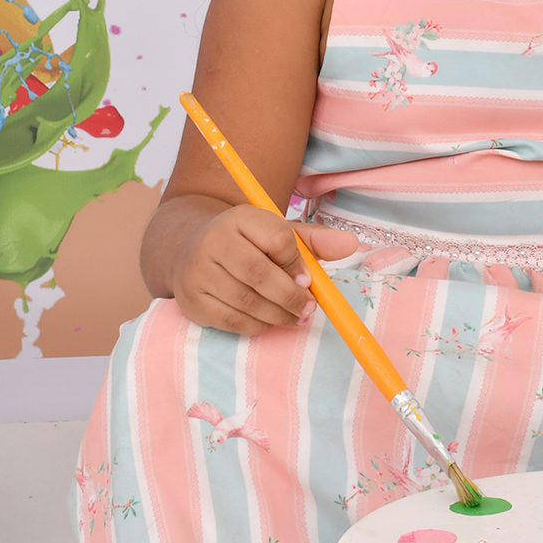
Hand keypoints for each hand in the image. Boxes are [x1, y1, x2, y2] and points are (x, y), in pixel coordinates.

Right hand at [172, 207, 357, 334]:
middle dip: (291, 296)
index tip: (308, 280)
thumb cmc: (247, 244)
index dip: (297, 264)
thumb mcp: (278, 233)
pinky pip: (232, 321)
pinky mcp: (191, 302)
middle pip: (259, 273)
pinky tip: (269, 320)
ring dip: (278, 315)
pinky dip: (257, 325)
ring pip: (246, 301)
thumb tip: (351, 243)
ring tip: (294, 317)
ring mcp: (197, 272)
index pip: (277, 238)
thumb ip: (315, 240)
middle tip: (308, 308)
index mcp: (240, 217)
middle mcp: (213, 240)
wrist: (191, 250)